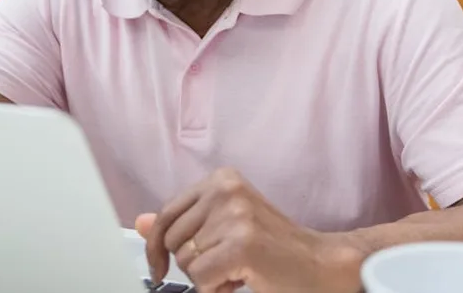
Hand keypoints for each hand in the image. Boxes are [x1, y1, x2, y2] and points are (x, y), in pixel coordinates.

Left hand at [136, 168, 366, 292]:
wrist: (321, 265)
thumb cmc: (276, 248)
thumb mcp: (226, 227)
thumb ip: (186, 223)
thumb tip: (141, 223)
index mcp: (221, 180)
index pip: (166, 214)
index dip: (157, 246)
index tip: (158, 265)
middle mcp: (226, 191)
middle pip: (172, 240)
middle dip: (192, 263)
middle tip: (225, 265)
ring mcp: (234, 216)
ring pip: (186, 262)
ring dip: (208, 277)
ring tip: (238, 269)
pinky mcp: (241, 244)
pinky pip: (201, 279)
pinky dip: (217, 289)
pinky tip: (241, 279)